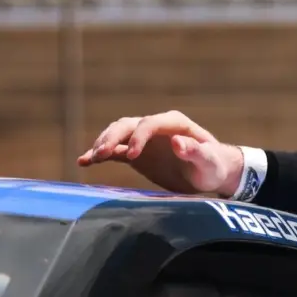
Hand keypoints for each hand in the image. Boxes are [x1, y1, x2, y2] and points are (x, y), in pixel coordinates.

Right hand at [77, 110, 243, 195]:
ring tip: (91, 158)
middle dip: (113, 137)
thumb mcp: (209, 162)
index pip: (149, 124)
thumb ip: (196, 152)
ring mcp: (143, 139)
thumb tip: (177, 142)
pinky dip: (99, 155)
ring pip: (117, 134)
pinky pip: (114, 151)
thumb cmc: (213, 166)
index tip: (132, 156)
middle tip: (101, 154)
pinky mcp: (136, 153)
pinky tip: (84, 161)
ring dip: (103, 144)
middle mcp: (155, 127)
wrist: (208, 173)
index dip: (138, 137)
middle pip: (127, 125)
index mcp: (174, 123)